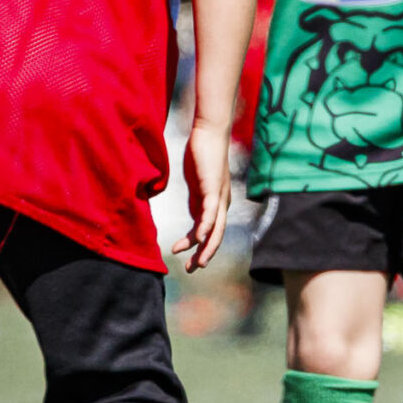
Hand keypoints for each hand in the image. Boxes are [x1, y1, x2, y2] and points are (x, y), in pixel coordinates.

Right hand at [170, 120, 232, 271]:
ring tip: (197, 263)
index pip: (209, 231)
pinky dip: (205, 228)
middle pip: (215, 236)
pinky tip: (198, 239)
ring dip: (206, 248)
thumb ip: (196, 199)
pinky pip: (210, 214)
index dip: (197, 247)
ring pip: (215, 230)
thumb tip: (192, 213)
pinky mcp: (212, 189)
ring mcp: (218, 197)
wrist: (210, 133)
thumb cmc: (202, 154)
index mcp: (216, 203)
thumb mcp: (197, 183)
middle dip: (204, 255)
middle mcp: (221, 204)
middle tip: (193, 269)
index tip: (182, 255)